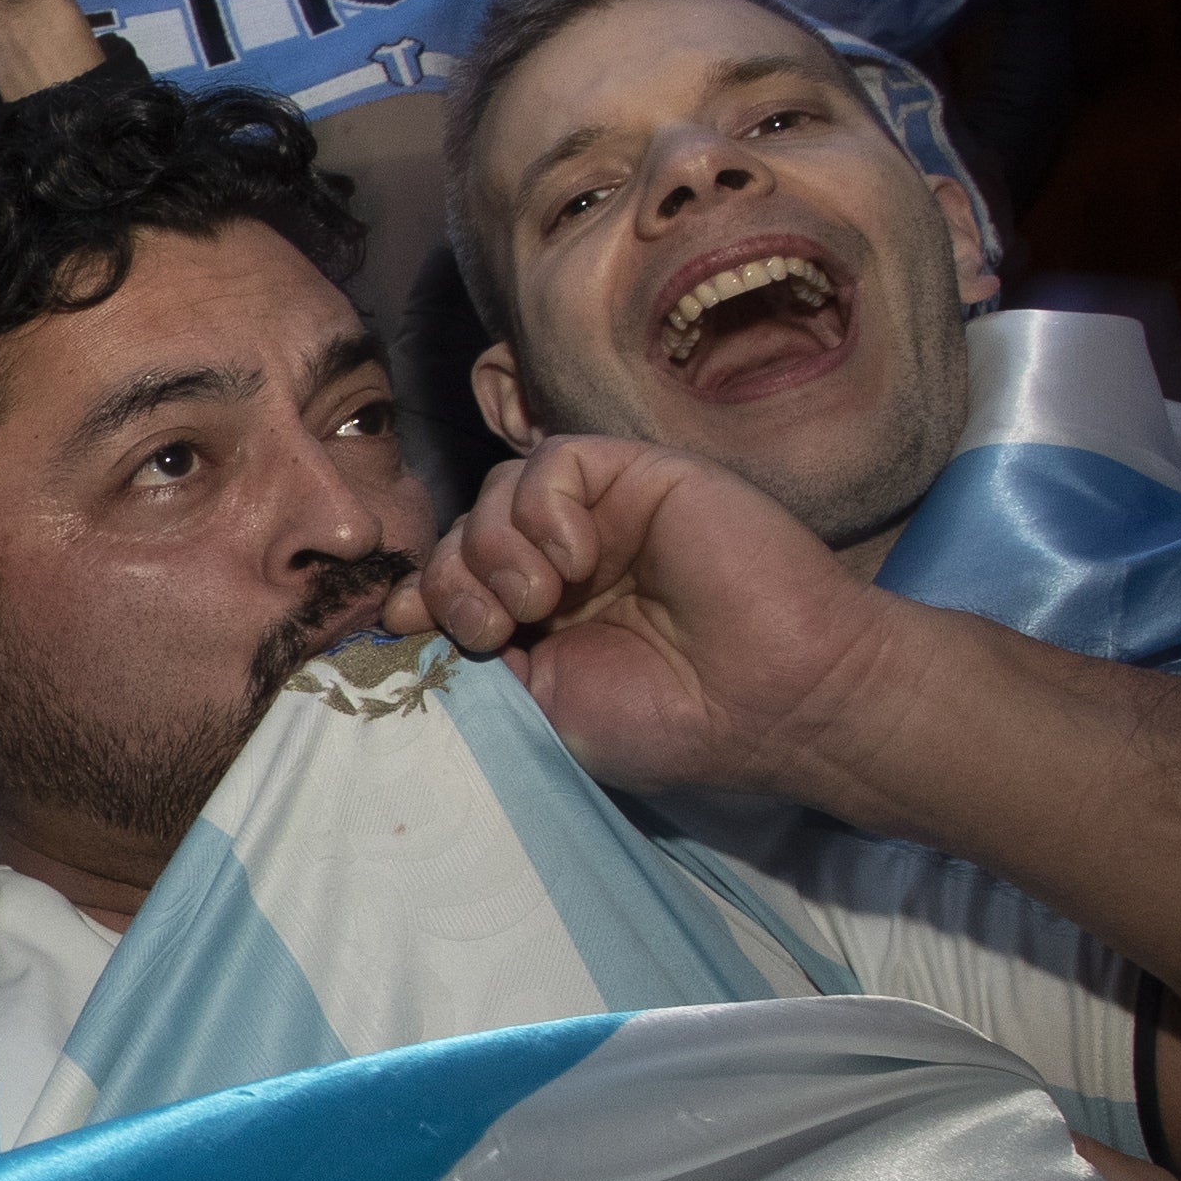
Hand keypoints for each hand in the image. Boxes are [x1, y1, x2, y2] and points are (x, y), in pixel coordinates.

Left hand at [414, 434, 901, 800]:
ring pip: (497, 491)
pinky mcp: (640, 475)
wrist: (776, 699)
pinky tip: (578, 560)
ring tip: (542, 600)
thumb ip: (483, 660)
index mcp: (543, 617)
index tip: (404, 626)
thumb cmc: (673, 720)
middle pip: (462, 531)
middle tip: (492, 629)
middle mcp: (567, 559)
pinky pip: (552, 459)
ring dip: (493, 549)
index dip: (418, 593)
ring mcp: (604, 515)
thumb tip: (412, 619)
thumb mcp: (547, 708)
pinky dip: (542, 508)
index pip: (450, 577)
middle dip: (450, 579)